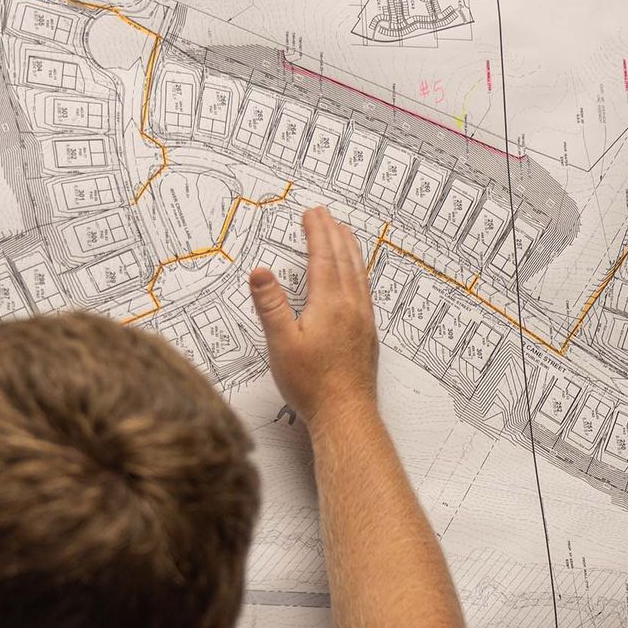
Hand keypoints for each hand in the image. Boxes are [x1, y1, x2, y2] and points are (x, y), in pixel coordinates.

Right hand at [249, 207, 378, 429]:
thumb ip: (271, 306)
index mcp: (330, 304)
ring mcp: (363, 320)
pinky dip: (358, 272)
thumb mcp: (282, 344)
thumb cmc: (312, 384)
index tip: (311, 213)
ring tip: (343, 233)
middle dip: (333, 233)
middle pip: (344, 260)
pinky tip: (356, 277)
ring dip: (350, 249)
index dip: (316, 232)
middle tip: (324, 214)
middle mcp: (352, 307)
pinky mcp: (368, 334)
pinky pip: (365, 290)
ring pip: (359, 274)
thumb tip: (259, 272)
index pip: (323, 258)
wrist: (346, 414)